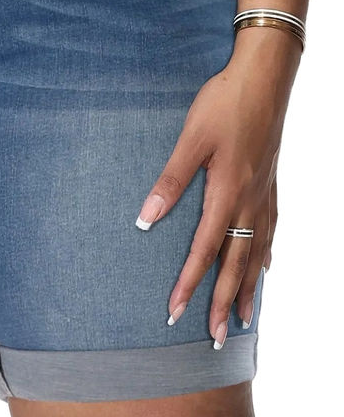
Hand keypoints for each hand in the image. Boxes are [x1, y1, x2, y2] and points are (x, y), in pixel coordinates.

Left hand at [135, 27, 300, 347]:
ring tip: (244, 319)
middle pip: (236, 264)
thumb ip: (169, 180)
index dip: (189, 283)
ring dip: (249, 288)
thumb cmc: (224, 103)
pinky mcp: (270, 184)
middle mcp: (250, 201)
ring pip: (257, 254)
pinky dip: (265, 256)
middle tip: (216, 338)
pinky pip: (269, 233)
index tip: (174, 312)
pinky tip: (264, 268)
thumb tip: (146, 219)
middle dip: (224, 303)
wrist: (265, 77)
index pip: (204, 250)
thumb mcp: (190, 139)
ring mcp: (265, 194)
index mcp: (227, 192)